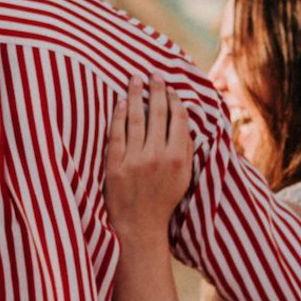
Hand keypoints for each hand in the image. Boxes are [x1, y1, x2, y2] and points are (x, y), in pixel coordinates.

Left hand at [103, 73, 192, 239]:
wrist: (140, 226)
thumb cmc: (164, 200)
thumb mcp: (184, 176)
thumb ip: (186, 149)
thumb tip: (184, 121)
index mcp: (177, 157)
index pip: (177, 120)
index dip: (173, 100)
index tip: (169, 88)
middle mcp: (157, 156)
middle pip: (157, 114)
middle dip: (156, 90)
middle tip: (154, 74)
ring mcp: (134, 160)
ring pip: (135, 119)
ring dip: (135, 95)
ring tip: (134, 79)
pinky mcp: (115, 165)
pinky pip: (116, 134)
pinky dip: (118, 115)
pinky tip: (119, 102)